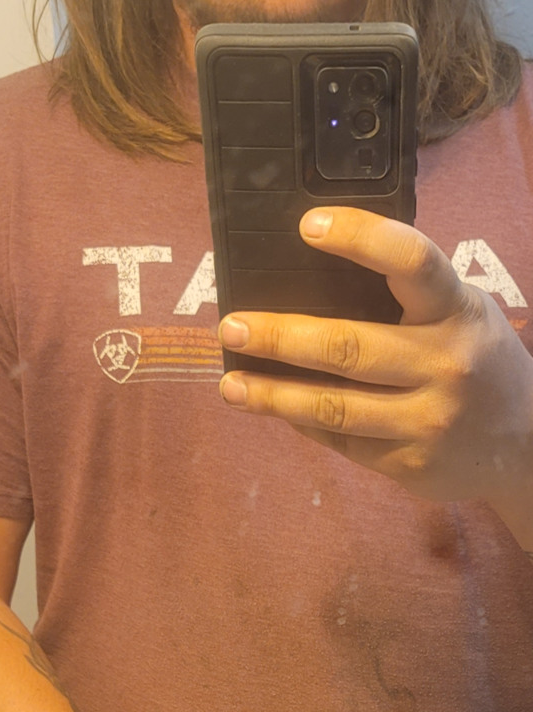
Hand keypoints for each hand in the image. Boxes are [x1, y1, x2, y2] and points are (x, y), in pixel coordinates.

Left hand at [218, 207, 532, 517]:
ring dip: (273, 394)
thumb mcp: (463, 315)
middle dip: (281, 337)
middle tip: (232, 326)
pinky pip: (343, 439)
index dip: (359, 237)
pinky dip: (303, 422)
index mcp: (458, 310)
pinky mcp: (410, 462)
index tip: (307, 225)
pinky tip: (275, 408)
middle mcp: (445, 364)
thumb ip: (411, 298)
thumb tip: (313, 279)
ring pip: (333, 406)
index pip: (411, 259)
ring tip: (232, 384)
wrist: (526, 445)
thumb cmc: (479, 363)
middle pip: (348, 346)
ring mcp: (427, 419)